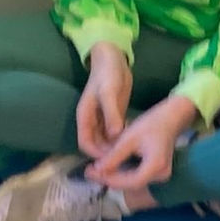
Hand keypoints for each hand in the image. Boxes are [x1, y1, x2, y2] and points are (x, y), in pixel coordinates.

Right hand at [76, 44, 133, 159]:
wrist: (113, 59)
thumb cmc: (107, 74)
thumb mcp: (109, 93)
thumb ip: (111, 114)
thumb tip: (115, 135)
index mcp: (85, 117)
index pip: (85, 143)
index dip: (96, 153)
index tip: (111, 159)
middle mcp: (92, 121)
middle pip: (96, 145)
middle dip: (107, 154)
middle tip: (125, 160)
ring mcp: (103, 119)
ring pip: (107, 140)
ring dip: (115, 148)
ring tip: (131, 154)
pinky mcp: (114, 116)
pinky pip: (116, 133)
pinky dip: (122, 139)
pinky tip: (134, 141)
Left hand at [87, 95, 196, 191]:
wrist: (171, 118)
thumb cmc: (151, 124)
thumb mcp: (129, 138)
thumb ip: (114, 156)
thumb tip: (98, 169)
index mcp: (155, 167)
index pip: (129, 181)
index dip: (109, 179)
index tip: (91, 172)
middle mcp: (160, 175)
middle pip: (130, 184)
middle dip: (109, 178)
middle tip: (88, 171)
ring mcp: (160, 175)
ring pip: (132, 181)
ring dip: (114, 177)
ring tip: (94, 170)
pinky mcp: (157, 172)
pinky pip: (137, 176)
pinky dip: (122, 173)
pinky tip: (108, 168)